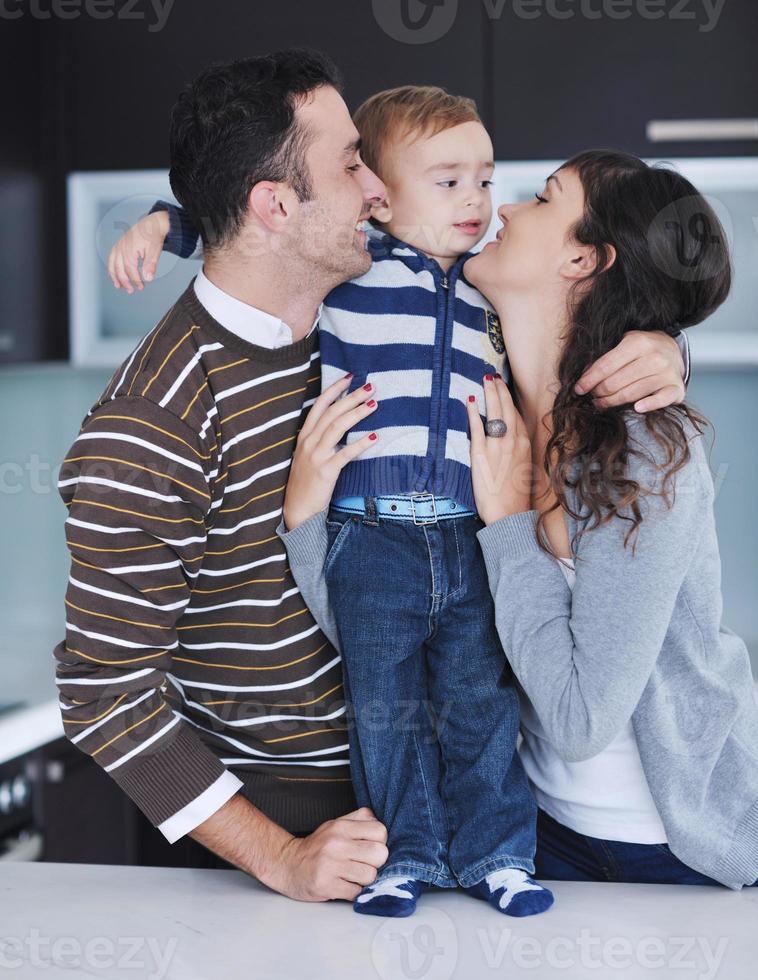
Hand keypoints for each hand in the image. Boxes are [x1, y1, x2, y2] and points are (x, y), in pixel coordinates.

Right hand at [107, 210, 169, 293]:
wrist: (152, 223)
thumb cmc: (153, 235)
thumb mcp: (155, 250)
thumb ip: (151, 265)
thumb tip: (148, 278)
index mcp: (130, 249)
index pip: (130, 270)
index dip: (135, 280)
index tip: (141, 287)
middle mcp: (122, 247)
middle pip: (120, 269)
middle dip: (125, 281)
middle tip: (131, 291)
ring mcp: (119, 246)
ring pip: (113, 264)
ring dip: (115, 276)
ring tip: (118, 286)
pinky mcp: (119, 245)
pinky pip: (111, 258)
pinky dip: (112, 267)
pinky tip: (114, 274)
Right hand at [268, 807, 388, 901]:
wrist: (287, 865)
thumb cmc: (316, 847)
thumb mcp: (335, 825)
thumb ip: (358, 820)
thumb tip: (380, 821)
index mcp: (341, 826)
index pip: (380, 831)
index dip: (380, 842)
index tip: (371, 848)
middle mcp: (336, 843)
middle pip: (380, 854)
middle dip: (376, 863)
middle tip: (364, 864)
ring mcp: (331, 865)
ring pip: (370, 875)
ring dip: (364, 880)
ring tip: (352, 875)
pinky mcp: (326, 885)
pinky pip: (356, 892)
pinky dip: (354, 892)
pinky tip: (344, 885)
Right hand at [283, 375, 378, 530]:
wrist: (298, 509)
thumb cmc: (306, 482)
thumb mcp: (308, 455)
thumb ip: (319, 438)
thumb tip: (340, 422)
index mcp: (304, 436)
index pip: (319, 406)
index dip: (334, 390)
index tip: (350, 378)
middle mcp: (308, 442)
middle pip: (331, 413)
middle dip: (351, 397)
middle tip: (370, 386)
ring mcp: (316, 456)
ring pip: (337, 428)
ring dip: (357, 413)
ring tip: (374, 404)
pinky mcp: (325, 471)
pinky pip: (345, 454)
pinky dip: (360, 444)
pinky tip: (374, 437)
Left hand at [466, 374, 532, 525]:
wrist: (509, 514)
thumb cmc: (515, 496)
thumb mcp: (523, 469)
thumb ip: (517, 452)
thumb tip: (510, 441)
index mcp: (525, 444)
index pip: (516, 415)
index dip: (508, 399)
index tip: (503, 387)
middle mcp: (513, 441)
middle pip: (507, 408)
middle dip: (499, 389)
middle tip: (492, 375)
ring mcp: (498, 446)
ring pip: (495, 412)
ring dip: (490, 393)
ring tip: (484, 379)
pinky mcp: (481, 454)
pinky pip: (478, 427)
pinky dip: (474, 412)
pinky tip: (471, 400)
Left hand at [574, 330, 685, 412]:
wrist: (672, 349)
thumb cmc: (641, 350)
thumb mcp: (624, 343)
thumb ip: (605, 356)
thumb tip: (582, 375)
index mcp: (637, 342)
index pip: (606, 365)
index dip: (589, 379)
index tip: (578, 389)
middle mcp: (654, 356)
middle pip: (616, 382)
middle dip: (599, 392)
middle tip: (591, 396)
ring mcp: (667, 372)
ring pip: (632, 393)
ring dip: (612, 402)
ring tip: (601, 404)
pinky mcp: (676, 387)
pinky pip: (661, 399)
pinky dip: (649, 405)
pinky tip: (636, 408)